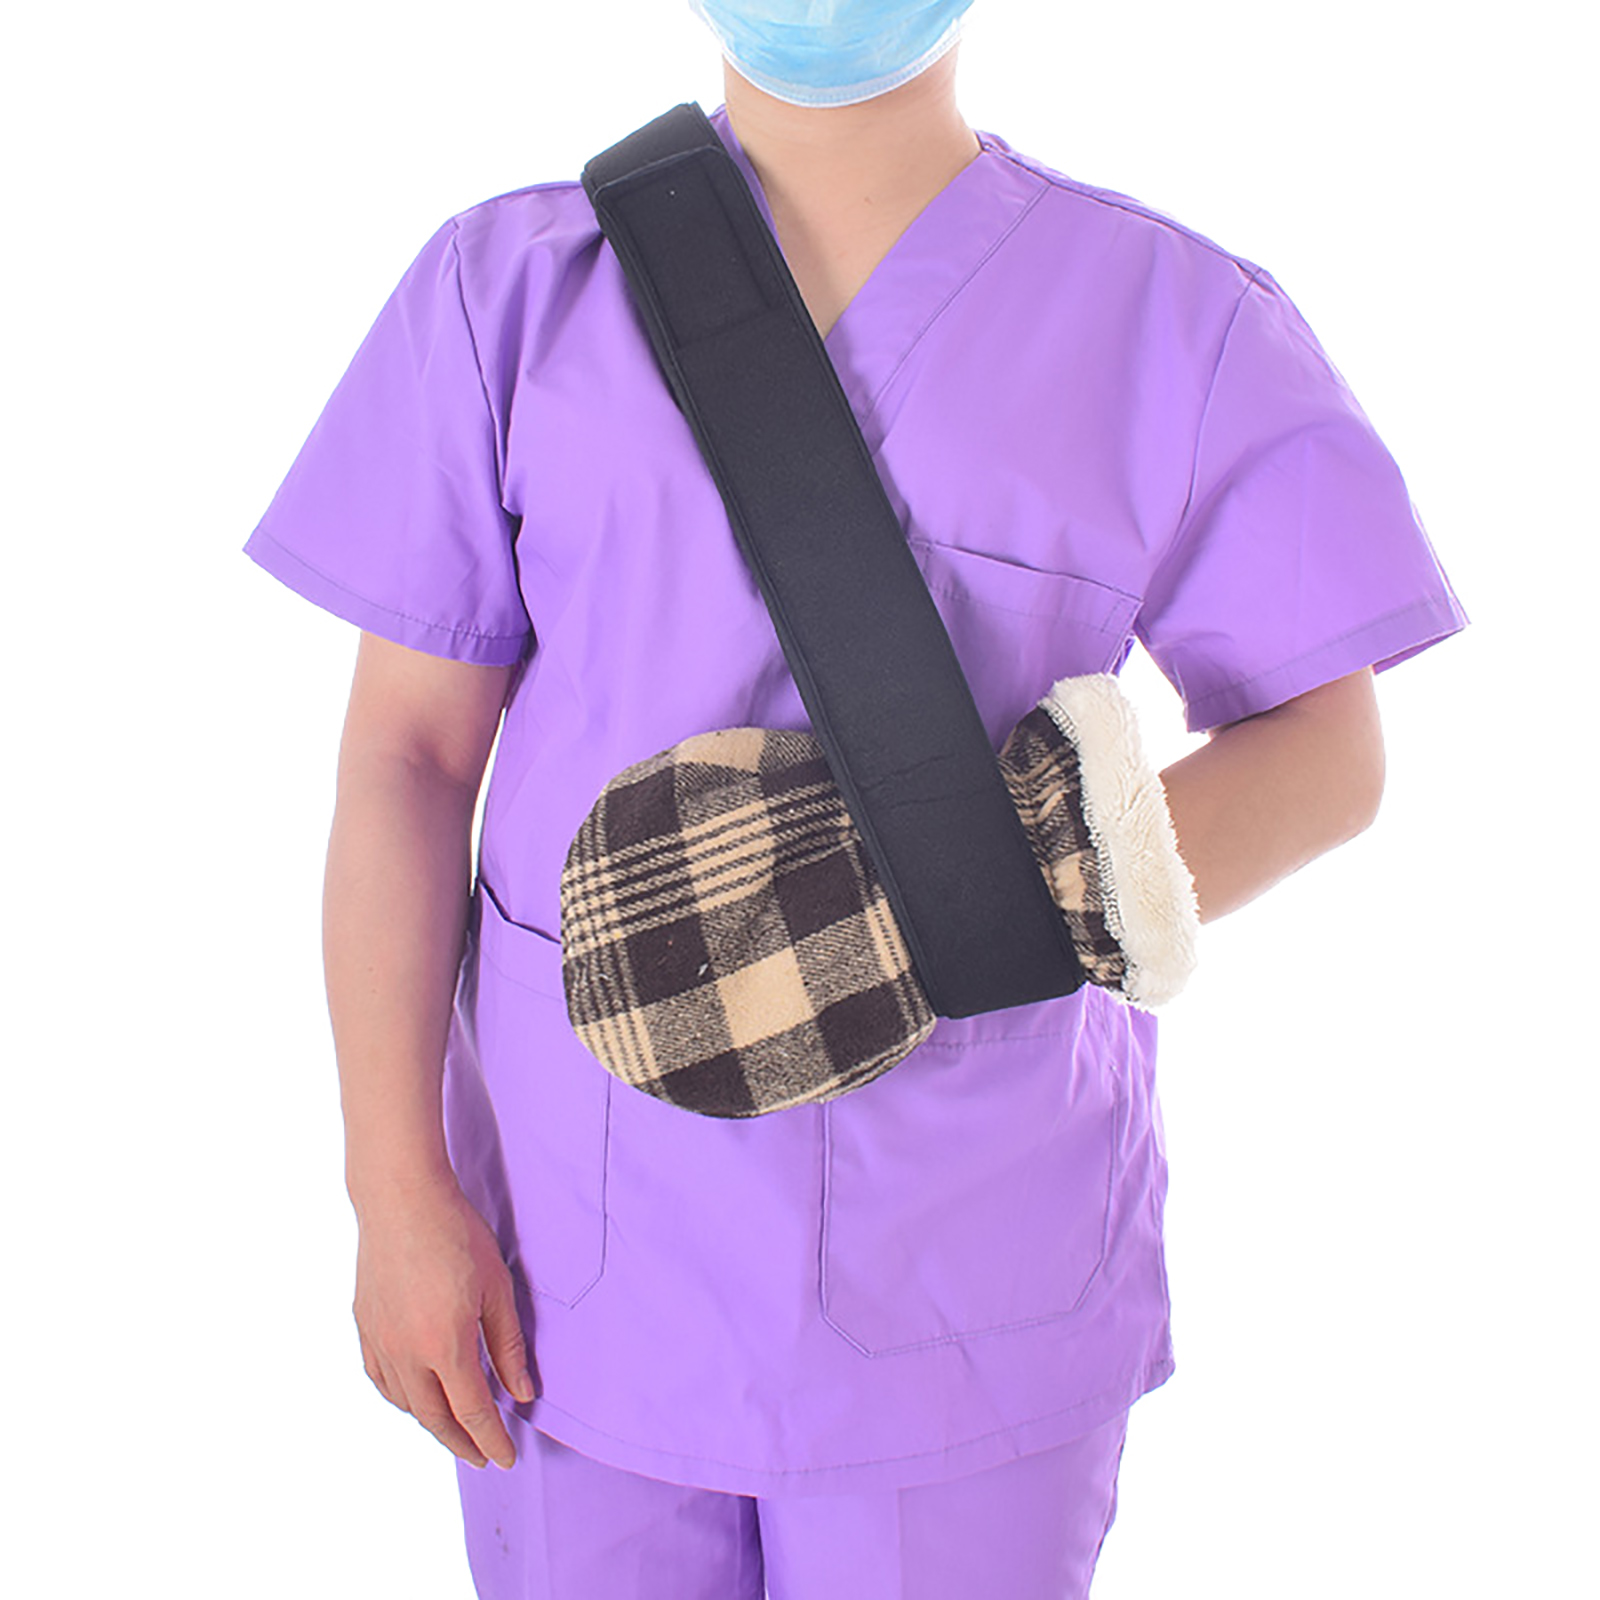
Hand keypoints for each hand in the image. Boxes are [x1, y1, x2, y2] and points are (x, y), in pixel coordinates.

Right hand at [351, 1173, 536, 1469]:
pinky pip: (382, 1379)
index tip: (506, 1457)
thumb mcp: (497, 1288)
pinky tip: (415, 1397)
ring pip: (405, 1402)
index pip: (472, 1412)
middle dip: (462, 1442)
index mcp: (445, 1345)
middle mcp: (407, 1353)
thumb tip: (521, 1392)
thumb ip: (507, 1345)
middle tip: (483, 1455)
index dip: (492, 1438)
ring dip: (431, 1423)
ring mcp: (381, 1342)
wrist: (402, 1200)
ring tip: (455, 1429)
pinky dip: (402, 1398)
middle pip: (435, 1417)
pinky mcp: (365, 1327)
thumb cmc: (456, 1236)